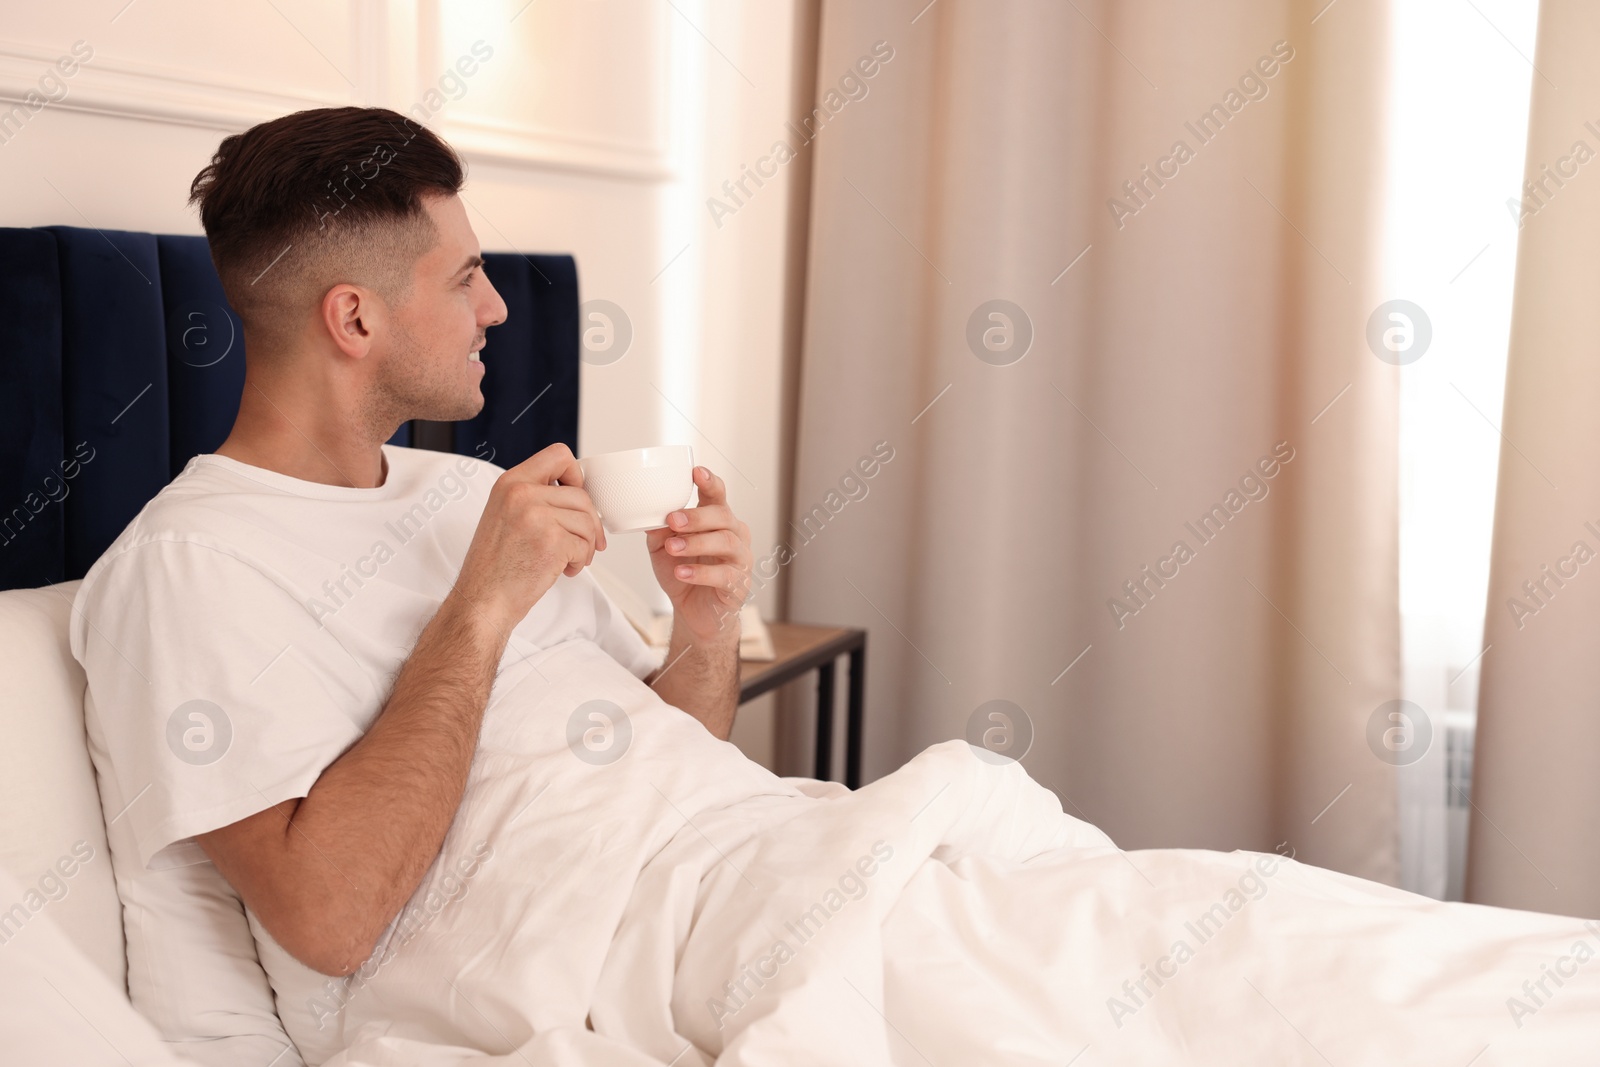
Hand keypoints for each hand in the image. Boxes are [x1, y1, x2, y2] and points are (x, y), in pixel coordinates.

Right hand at [452, 443, 605, 630]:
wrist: (482, 600)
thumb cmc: (494, 566)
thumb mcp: (504, 514)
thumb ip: (533, 497)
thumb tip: (577, 495)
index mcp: (510, 482)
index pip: (559, 454)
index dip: (576, 475)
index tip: (577, 497)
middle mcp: (521, 493)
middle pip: (582, 495)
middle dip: (589, 523)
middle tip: (584, 543)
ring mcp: (536, 516)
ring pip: (587, 521)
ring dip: (585, 546)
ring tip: (569, 560)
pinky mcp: (551, 541)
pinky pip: (584, 545)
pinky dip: (580, 562)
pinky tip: (564, 570)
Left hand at [646, 466, 752, 643]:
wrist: (694, 613)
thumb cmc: (683, 574)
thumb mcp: (663, 548)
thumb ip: (659, 530)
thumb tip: (648, 512)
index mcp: (717, 520)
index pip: (717, 495)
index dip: (709, 482)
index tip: (696, 472)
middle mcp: (734, 535)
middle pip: (723, 516)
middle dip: (697, 516)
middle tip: (673, 520)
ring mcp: (740, 560)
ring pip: (726, 543)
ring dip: (697, 543)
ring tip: (674, 549)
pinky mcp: (739, 585)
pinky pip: (724, 575)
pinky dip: (701, 573)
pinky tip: (682, 572)